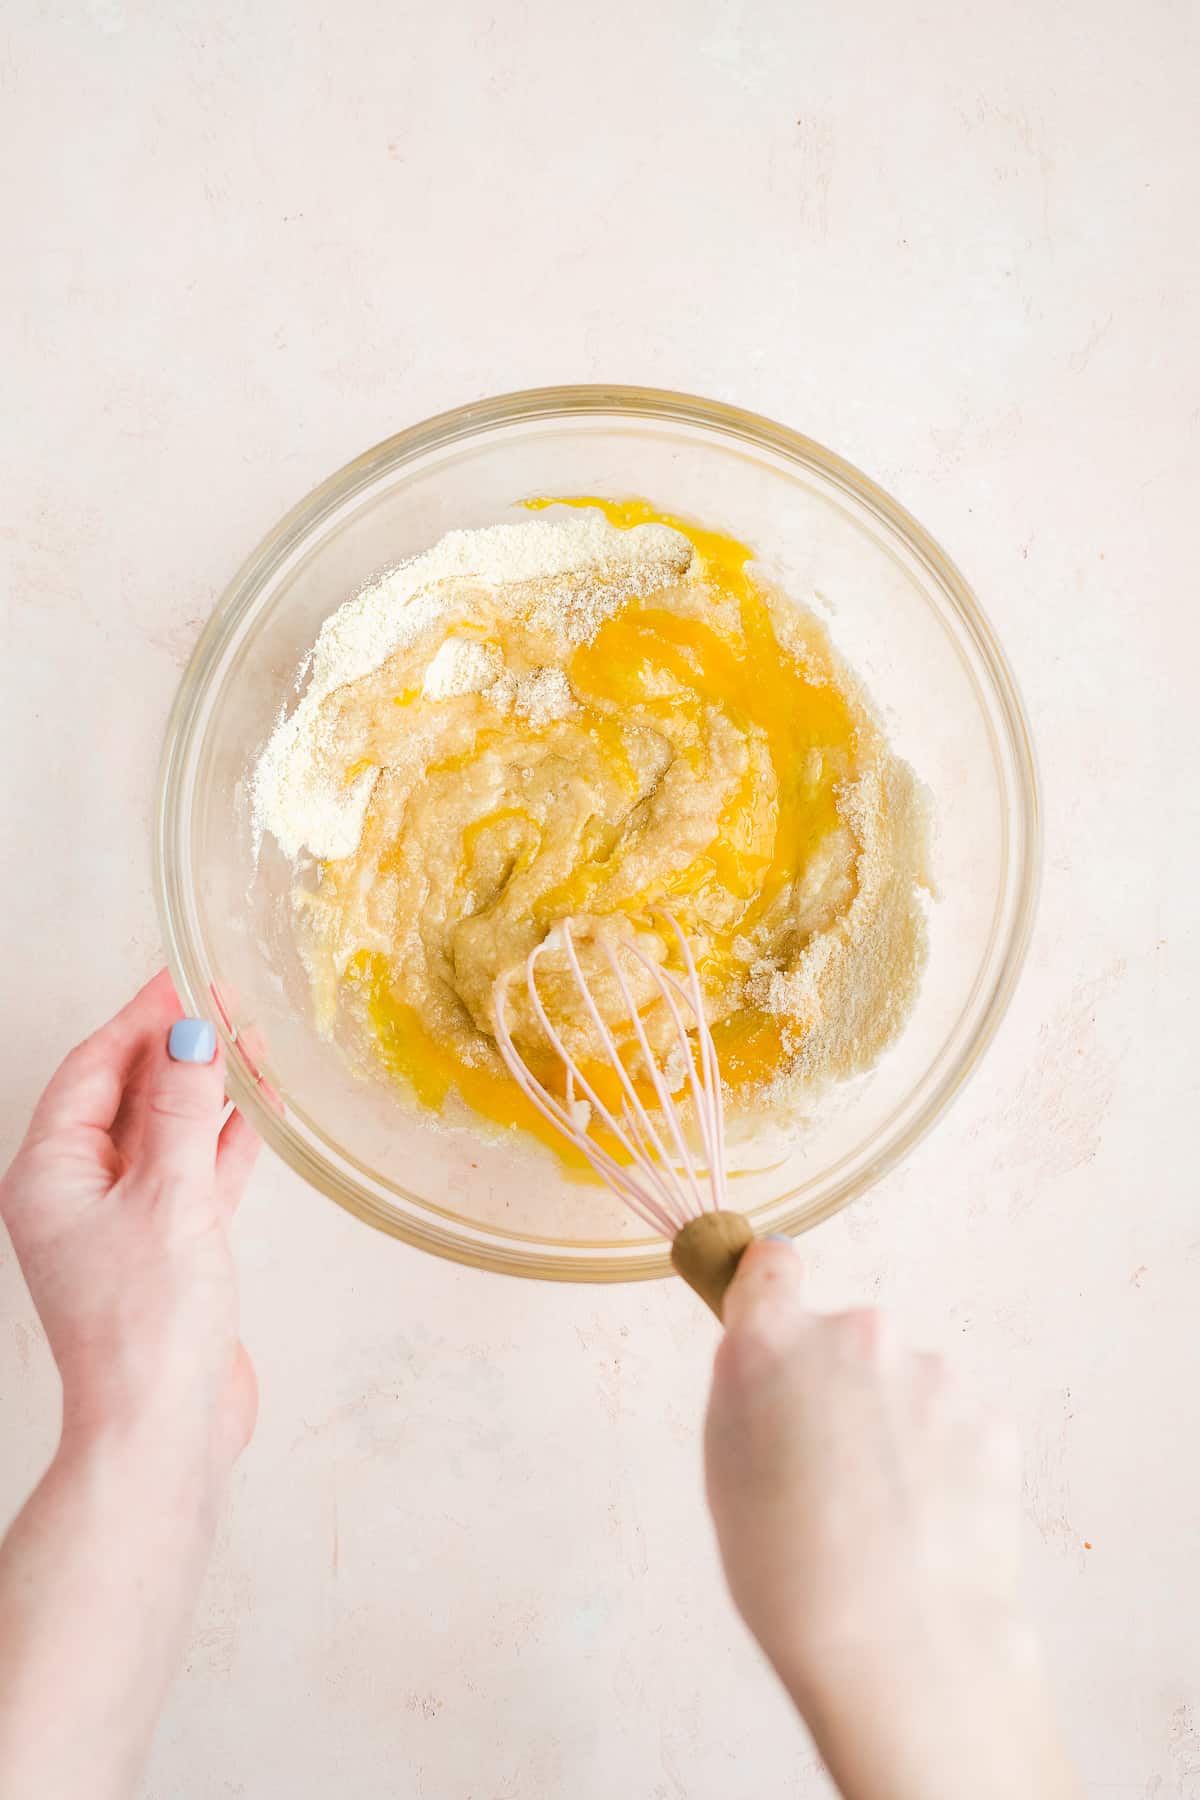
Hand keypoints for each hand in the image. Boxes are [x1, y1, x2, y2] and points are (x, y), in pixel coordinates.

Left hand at [0, 969, 259, 1480]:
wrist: (163, 1429)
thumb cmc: (148, 1324)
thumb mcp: (169, 1195)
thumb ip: (182, 1109)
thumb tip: (190, 1033)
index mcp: (49, 1175)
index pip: (92, 1071)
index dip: (138, 1019)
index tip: (179, 975)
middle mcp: (77, 1195)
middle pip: (125, 1097)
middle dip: (174, 1048)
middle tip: (224, 998)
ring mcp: (122, 1225)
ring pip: (164, 1135)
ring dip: (205, 1091)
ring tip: (250, 1042)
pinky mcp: (167, 1252)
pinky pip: (192, 1176)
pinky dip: (221, 1143)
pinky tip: (257, 1112)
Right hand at [705, 1242, 1077, 1799]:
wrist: (900, 1644)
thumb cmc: (791, 1575)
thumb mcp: (726, 1471)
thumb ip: (752, 1392)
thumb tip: (776, 1371)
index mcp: (769, 1342)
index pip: (771, 1267)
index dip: (771, 1287)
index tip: (774, 1306)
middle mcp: (853, 1333)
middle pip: (846, 1339)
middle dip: (842, 1385)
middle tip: (833, 1472)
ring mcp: (930, 1371)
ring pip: (907, 1384)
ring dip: (898, 1427)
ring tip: (886, 1517)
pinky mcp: (989, 1415)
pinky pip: (956, 1424)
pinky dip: (945, 1461)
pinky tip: (929, 1524)